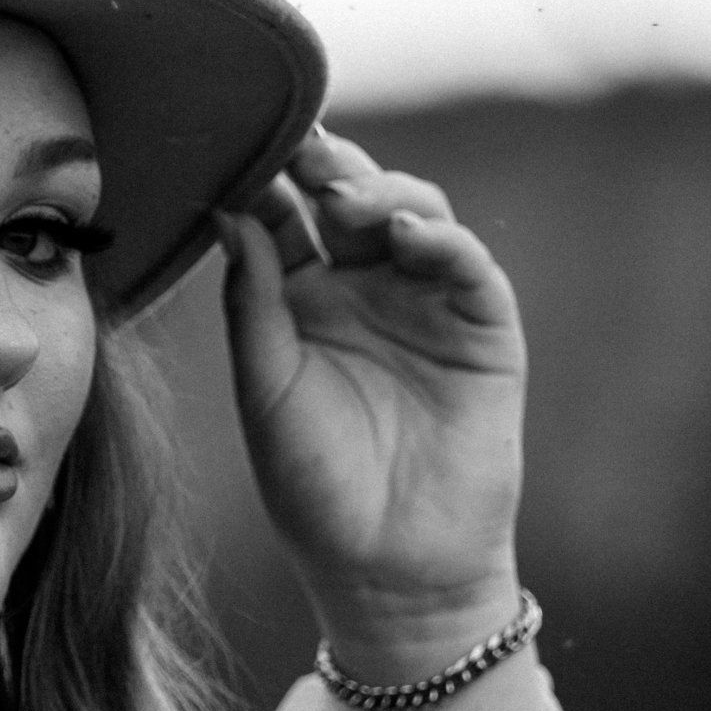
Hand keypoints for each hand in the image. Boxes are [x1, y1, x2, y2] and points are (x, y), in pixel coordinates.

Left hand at [216, 129, 527, 678]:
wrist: (389, 571)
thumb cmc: (315, 489)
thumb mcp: (265, 390)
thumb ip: (252, 302)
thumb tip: (227, 212)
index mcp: (301, 299)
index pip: (285, 217)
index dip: (267, 177)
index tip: (238, 139)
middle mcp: (365, 289)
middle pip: (349, 200)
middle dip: (327, 165)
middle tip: (298, 143)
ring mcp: (426, 303)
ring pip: (412, 214)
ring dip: (381, 191)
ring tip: (344, 193)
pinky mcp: (483, 330)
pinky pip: (467, 267)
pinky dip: (440, 240)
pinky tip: (404, 233)